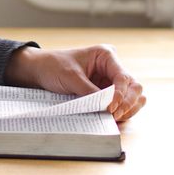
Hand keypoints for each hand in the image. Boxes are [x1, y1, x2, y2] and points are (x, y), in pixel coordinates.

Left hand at [3, 44, 145, 121]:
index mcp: (106, 55)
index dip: (121, 94)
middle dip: (128, 102)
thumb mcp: (72, 78)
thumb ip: (91, 92)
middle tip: (115, 116)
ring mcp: (110, 80)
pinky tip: (114, 119)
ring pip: (131, 97)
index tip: (112, 108)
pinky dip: (121, 112)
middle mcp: (112, 67)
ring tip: (115, 119)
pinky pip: (120, 104)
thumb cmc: (54, 67)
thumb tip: (107, 108)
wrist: (40, 70)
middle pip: (133, 87)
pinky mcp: (106, 92)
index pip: (123, 77)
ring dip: (127, 109)